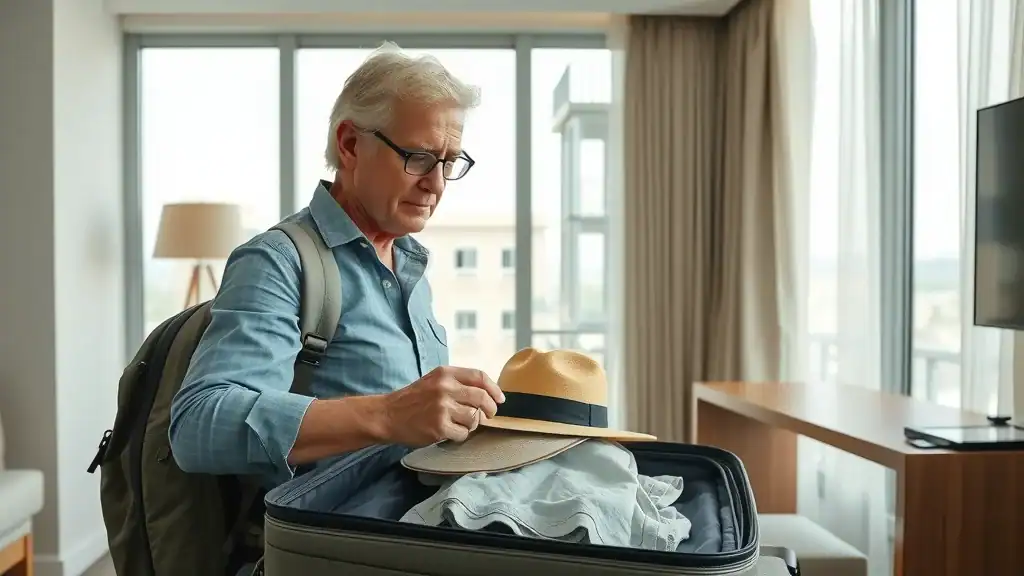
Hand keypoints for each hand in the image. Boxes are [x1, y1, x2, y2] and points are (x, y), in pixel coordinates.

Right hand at [381, 366, 504, 445]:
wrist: (387, 415)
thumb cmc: (413, 399)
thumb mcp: (434, 381)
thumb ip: (457, 383)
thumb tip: (488, 393)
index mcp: (445, 373)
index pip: (479, 377)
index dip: (494, 389)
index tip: (500, 399)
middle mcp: (445, 388)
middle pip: (482, 398)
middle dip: (490, 409)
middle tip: (489, 415)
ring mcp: (442, 408)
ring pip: (474, 418)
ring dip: (471, 424)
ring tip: (459, 424)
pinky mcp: (439, 427)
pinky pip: (463, 434)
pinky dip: (460, 435)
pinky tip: (449, 432)